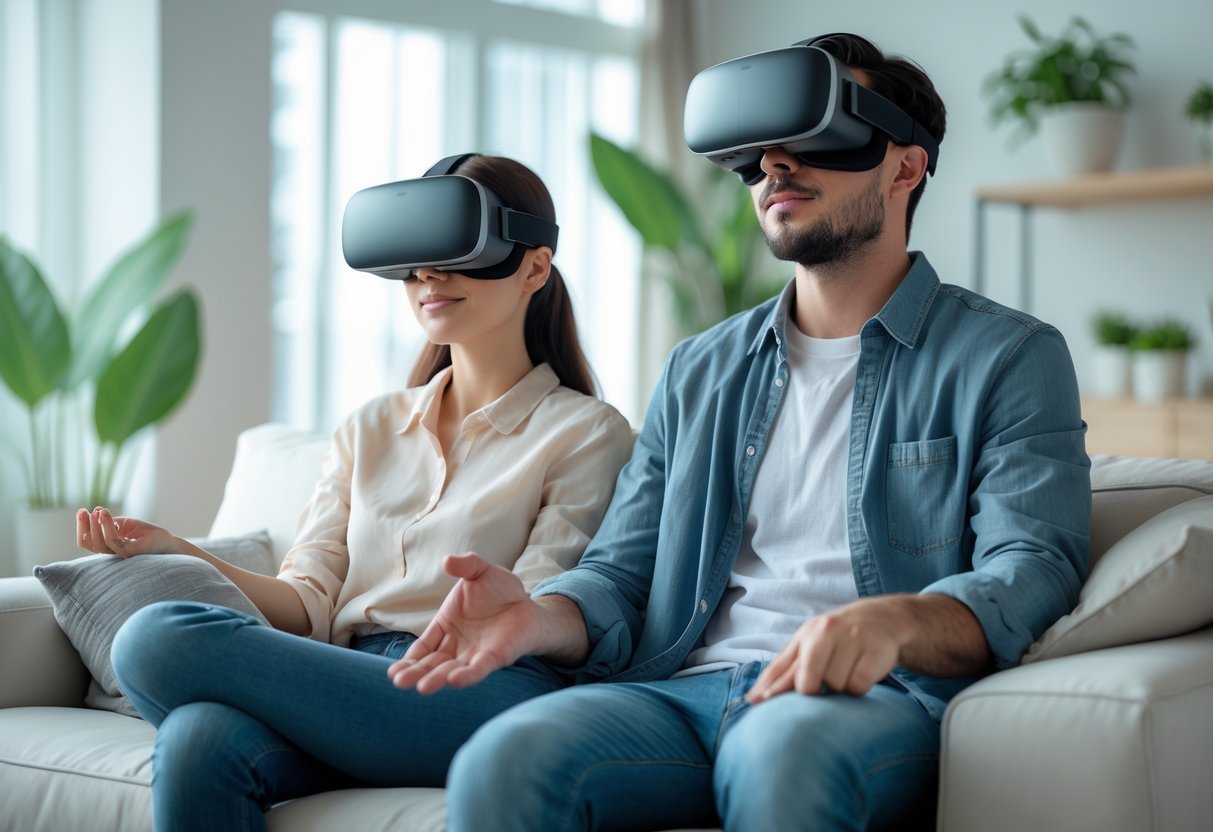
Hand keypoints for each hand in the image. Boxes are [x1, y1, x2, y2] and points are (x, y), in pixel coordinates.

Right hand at [75, 507, 176, 557]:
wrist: (167, 541)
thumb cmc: (146, 534)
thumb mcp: (125, 524)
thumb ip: (110, 522)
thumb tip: (96, 511)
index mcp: (108, 547)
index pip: (88, 541)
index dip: (82, 528)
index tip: (80, 511)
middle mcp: (112, 553)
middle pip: (91, 544)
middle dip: (84, 526)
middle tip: (82, 510)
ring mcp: (122, 554)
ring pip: (101, 544)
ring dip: (96, 526)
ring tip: (98, 511)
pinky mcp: (133, 553)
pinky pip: (115, 543)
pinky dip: (108, 528)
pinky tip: (105, 514)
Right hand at [388, 553, 543, 694]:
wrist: (529, 604)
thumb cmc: (501, 590)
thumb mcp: (481, 571)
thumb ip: (466, 565)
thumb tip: (447, 560)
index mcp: (446, 626)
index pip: (423, 647)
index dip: (409, 660)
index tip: (393, 672)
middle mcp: (456, 645)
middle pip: (432, 663)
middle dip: (416, 673)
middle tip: (399, 683)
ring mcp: (474, 654)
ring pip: (451, 670)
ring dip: (437, 678)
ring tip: (422, 688)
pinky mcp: (495, 657)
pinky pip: (478, 669)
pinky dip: (467, 676)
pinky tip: (454, 681)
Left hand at [746, 597, 905, 702]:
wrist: (882, 618)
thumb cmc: (837, 638)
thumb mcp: (809, 645)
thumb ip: (784, 671)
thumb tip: (754, 698)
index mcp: (807, 634)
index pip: (783, 666)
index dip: (771, 688)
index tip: (757, 703)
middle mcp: (827, 632)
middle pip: (808, 682)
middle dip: (812, 690)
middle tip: (823, 683)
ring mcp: (852, 639)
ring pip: (835, 686)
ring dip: (839, 688)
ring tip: (846, 671)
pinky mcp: (875, 651)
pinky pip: (858, 686)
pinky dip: (858, 688)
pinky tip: (861, 673)